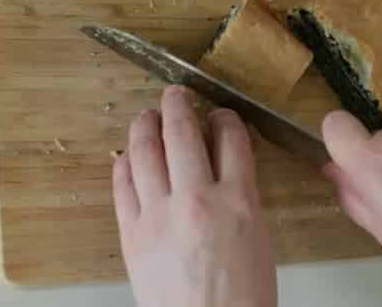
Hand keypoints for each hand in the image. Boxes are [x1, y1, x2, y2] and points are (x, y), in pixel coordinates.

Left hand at [113, 86, 276, 306]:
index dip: (224, 117)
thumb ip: (241, 195)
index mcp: (238, 201)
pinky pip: (122, 185)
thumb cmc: (243, 297)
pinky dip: (125, 163)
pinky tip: (128, 155)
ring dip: (144, 125)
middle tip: (175, 94)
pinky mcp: (132, 234)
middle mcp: (197, 200)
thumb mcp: (259, 238)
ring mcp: (159, 215)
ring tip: (147, 115)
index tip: (219, 114)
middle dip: (178, 105)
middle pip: (182, 134)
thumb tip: (224, 164)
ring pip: (145, 152)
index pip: (231, 138)